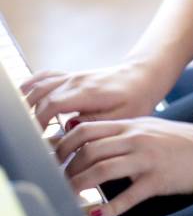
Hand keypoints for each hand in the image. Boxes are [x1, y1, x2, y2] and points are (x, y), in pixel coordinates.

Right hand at [20, 60, 163, 129]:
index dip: (40, 122)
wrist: (143, 77)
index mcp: (87, 91)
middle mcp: (77, 80)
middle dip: (32, 116)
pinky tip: (27, 95)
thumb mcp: (121, 117)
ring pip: (41, 84)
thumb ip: (94, 122)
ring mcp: (73, 76)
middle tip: (34, 137)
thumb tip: (69, 128)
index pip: (52, 104)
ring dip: (30, 101)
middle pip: (41, 94)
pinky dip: (33, 84)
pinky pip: (47, 76)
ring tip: (29, 123)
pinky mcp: (73, 76)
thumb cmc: (135, 98)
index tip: (39, 140)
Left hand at [56, 118, 192, 215]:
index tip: (55, 156)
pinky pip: (127, 196)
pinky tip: (95, 214)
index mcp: (131, 124)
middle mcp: (136, 138)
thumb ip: (122, 131)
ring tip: (70, 195)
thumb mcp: (147, 127)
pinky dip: (107, 207)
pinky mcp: (156, 180)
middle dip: (69, 167)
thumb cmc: (177, 140)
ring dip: (81, 185)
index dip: (66, 143)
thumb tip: (90, 137)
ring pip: (103, 170)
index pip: (88, 129)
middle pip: (91, 150)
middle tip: (60, 180)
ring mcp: (146, 159)